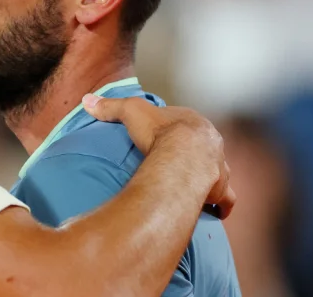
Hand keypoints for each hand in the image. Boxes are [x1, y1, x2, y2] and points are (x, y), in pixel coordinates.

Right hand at [83, 95, 234, 218]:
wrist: (182, 158)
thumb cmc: (160, 133)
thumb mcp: (131, 112)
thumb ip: (110, 106)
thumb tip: (87, 100)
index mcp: (195, 124)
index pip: (188, 125)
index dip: (177, 132)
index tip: (166, 139)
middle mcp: (212, 144)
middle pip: (205, 148)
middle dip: (196, 155)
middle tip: (180, 165)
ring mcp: (219, 167)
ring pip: (218, 172)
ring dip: (210, 179)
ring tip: (197, 188)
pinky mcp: (220, 189)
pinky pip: (224, 199)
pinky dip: (220, 205)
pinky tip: (214, 212)